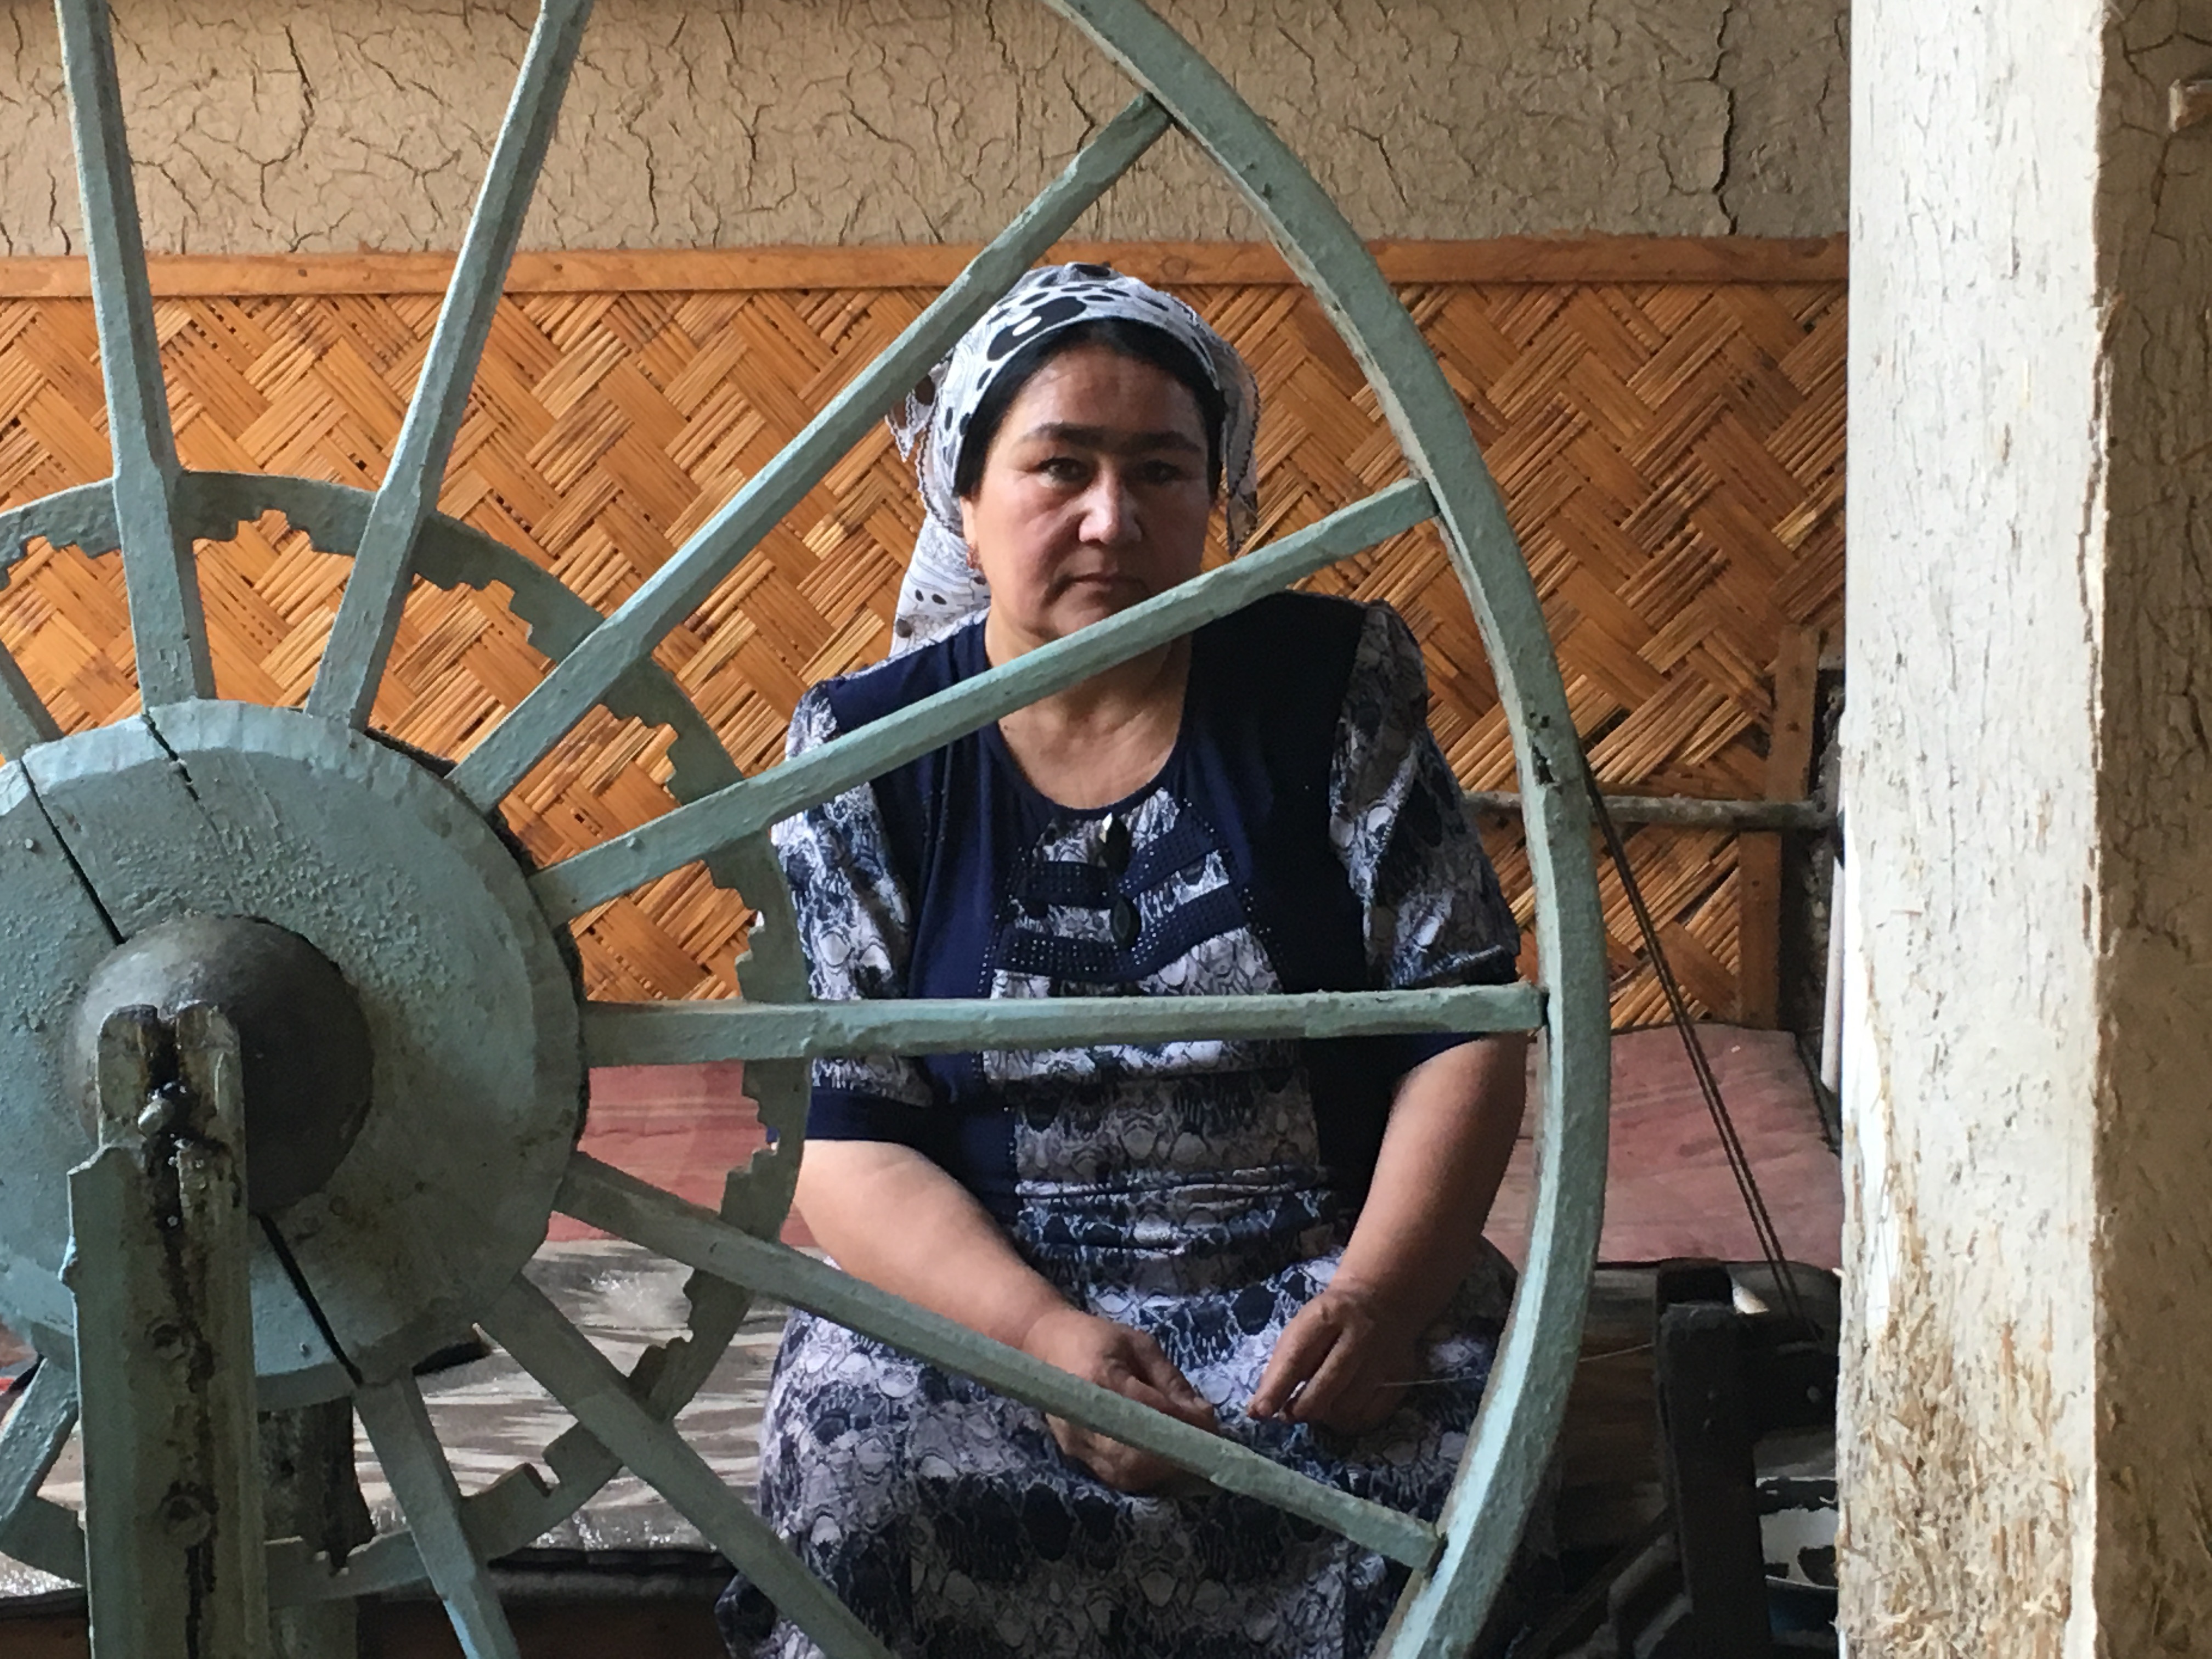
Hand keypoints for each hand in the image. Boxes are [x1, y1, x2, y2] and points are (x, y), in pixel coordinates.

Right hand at [1019, 1306, 1218, 1492]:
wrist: (1044, 1343)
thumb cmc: (1097, 1337)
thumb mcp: (1140, 1345)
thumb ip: (1171, 1382)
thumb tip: (1203, 1416)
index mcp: (1100, 1377)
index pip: (1150, 1414)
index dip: (1185, 1426)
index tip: (1212, 1426)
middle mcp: (1084, 1417)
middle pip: (1137, 1455)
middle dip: (1178, 1457)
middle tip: (1208, 1449)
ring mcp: (1076, 1441)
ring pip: (1126, 1474)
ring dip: (1165, 1472)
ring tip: (1194, 1459)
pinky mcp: (1074, 1454)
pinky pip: (1115, 1476)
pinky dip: (1146, 1476)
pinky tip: (1167, 1464)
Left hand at [1248, 1279, 1423, 1434]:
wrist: (1381, 1299)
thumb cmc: (1329, 1319)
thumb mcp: (1302, 1327)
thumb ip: (1282, 1365)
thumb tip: (1259, 1410)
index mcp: (1327, 1316)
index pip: (1297, 1357)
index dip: (1277, 1388)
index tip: (1260, 1412)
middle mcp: (1359, 1336)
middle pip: (1326, 1386)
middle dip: (1301, 1408)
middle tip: (1288, 1414)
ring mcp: (1384, 1358)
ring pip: (1347, 1407)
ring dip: (1324, 1416)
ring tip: (1314, 1407)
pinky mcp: (1402, 1376)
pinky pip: (1370, 1416)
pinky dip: (1348, 1422)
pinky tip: (1337, 1411)